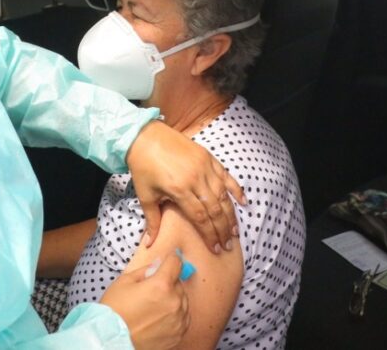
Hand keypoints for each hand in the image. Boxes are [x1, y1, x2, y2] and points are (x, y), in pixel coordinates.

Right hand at [100, 252, 189, 349]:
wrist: (111, 339)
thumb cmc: (114, 310)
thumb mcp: (125, 281)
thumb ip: (145, 270)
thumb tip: (158, 265)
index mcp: (161, 285)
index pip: (176, 263)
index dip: (170, 259)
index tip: (168, 261)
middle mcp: (174, 302)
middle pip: (179, 283)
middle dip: (168, 282)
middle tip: (152, 289)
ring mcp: (178, 320)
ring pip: (183, 301)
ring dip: (173, 299)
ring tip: (154, 305)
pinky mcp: (178, 334)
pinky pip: (183, 318)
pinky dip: (175, 314)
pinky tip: (160, 316)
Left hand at [126, 121, 245, 251]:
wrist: (144, 136)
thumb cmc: (142, 166)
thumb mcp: (144, 195)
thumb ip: (152, 221)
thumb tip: (150, 244)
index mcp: (179, 189)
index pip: (200, 217)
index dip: (209, 235)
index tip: (215, 249)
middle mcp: (195, 179)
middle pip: (215, 209)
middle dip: (222, 230)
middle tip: (228, 245)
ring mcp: (204, 166)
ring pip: (223, 195)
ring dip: (230, 214)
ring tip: (235, 231)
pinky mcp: (207, 157)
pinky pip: (226, 175)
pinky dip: (236, 189)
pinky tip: (244, 202)